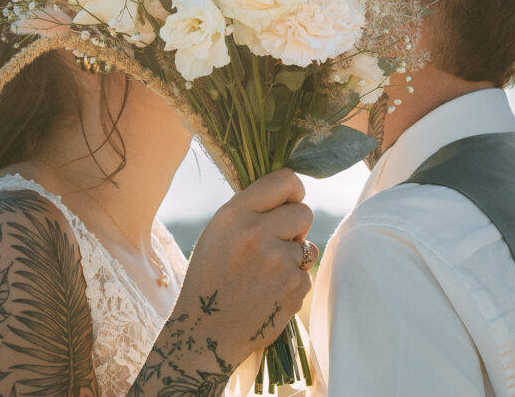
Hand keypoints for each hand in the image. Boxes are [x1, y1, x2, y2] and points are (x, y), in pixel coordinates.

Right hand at [129, 169, 316, 394]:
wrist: (207, 334)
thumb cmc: (210, 280)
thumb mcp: (217, 234)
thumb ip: (250, 211)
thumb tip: (290, 196)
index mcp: (234, 215)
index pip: (285, 180)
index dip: (293, 190)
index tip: (290, 201)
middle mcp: (257, 233)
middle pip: (304, 211)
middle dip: (295, 226)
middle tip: (276, 242)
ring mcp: (278, 261)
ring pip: (307, 245)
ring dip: (293, 257)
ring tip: (264, 275)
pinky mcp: (294, 286)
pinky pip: (306, 273)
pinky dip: (292, 282)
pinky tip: (268, 294)